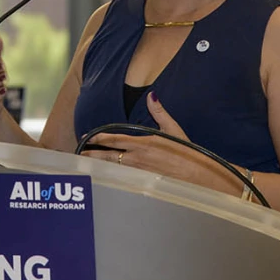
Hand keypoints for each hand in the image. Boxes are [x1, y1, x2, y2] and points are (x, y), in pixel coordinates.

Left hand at [81, 93, 211, 180]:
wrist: (200, 176)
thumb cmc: (189, 153)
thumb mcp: (174, 129)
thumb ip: (159, 112)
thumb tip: (151, 96)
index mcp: (144, 143)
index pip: (115, 139)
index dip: (99, 138)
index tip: (88, 136)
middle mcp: (139, 158)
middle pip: (109, 156)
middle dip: (92, 154)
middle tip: (79, 153)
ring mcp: (140, 173)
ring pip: (114, 169)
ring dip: (100, 166)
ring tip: (87, 165)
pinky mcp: (144, 183)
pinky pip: (123, 179)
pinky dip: (112, 177)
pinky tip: (105, 177)